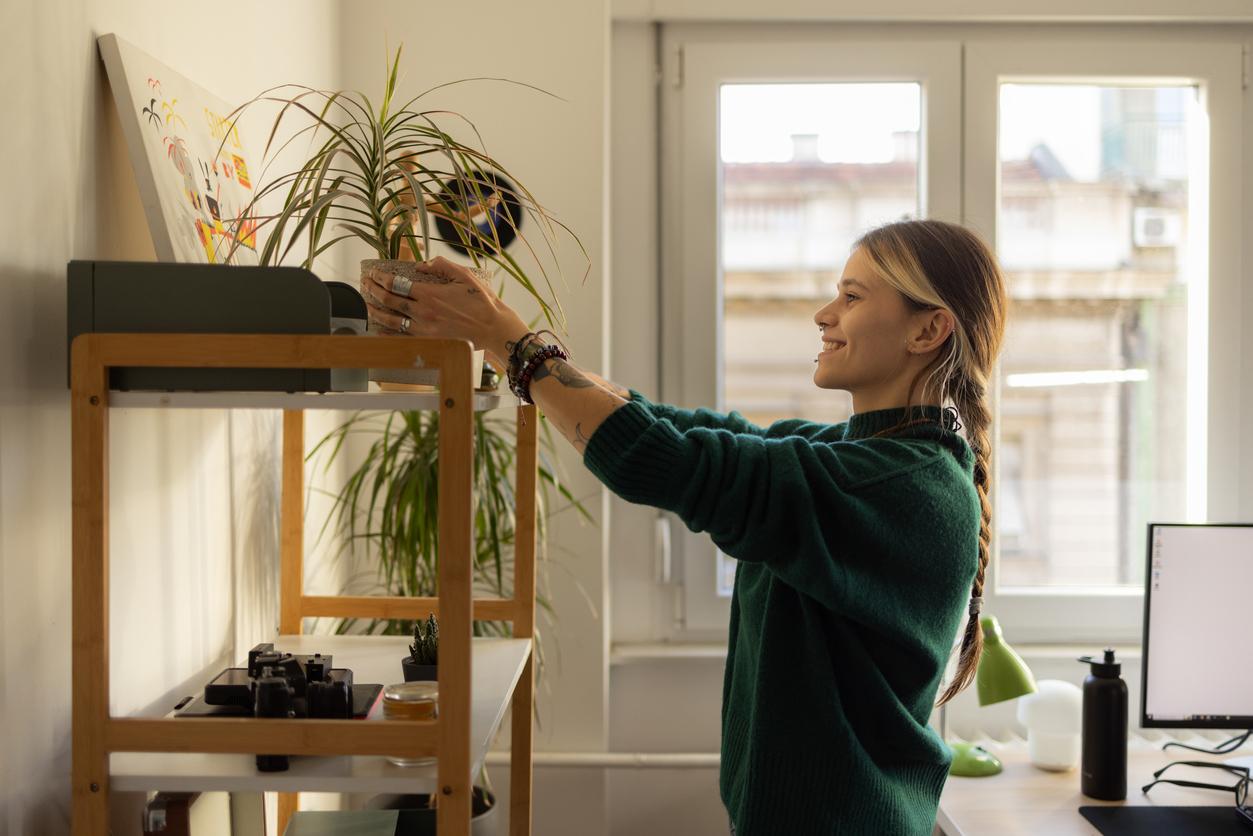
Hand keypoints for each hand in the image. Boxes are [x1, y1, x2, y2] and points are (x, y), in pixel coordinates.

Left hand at [361, 257, 528, 365]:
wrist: (494, 329)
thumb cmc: (482, 303)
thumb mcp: (465, 276)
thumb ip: (442, 266)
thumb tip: (422, 264)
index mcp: (430, 293)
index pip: (396, 283)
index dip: (381, 277)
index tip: (374, 274)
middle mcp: (423, 312)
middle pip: (389, 300)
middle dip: (373, 290)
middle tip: (365, 284)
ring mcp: (424, 329)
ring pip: (391, 320)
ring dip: (375, 311)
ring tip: (367, 304)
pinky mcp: (429, 342)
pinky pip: (401, 338)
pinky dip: (386, 333)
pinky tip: (378, 329)